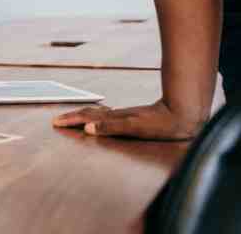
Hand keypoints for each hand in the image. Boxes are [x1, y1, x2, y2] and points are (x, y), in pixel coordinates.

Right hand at [52, 100, 203, 139]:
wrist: (185, 113)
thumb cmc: (163, 124)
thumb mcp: (136, 128)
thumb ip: (111, 127)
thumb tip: (87, 127)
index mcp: (115, 117)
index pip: (86, 117)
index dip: (71, 120)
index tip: (55, 122)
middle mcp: (117, 115)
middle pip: (88, 113)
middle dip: (72, 117)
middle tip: (58, 120)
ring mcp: (124, 115)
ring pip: (97, 113)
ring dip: (82, 115)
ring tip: (73, 117)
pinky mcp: (133, 117)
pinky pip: (107, 115)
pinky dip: (97, 116)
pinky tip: (101, 117)